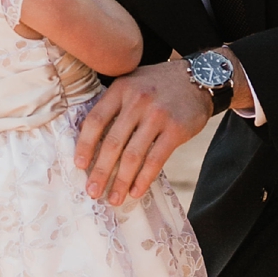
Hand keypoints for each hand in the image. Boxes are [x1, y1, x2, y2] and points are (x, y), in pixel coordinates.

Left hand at [73, 58, 209, 204]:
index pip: (95, 120)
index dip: (85, 144)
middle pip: (112, 142)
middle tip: (92, 191)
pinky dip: (144, 178)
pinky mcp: (176, 130)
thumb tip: (91, 141)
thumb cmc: (157, 85)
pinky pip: (156, 159)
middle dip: (100, 171)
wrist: (198, 78)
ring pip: (133, 155)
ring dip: (121, 181)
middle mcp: (137, 102)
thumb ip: (114, 105)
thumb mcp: (131, 84)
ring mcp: (158, 116)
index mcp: (120, 90)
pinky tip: (135, 191)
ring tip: (113, 198)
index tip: (79, 165)